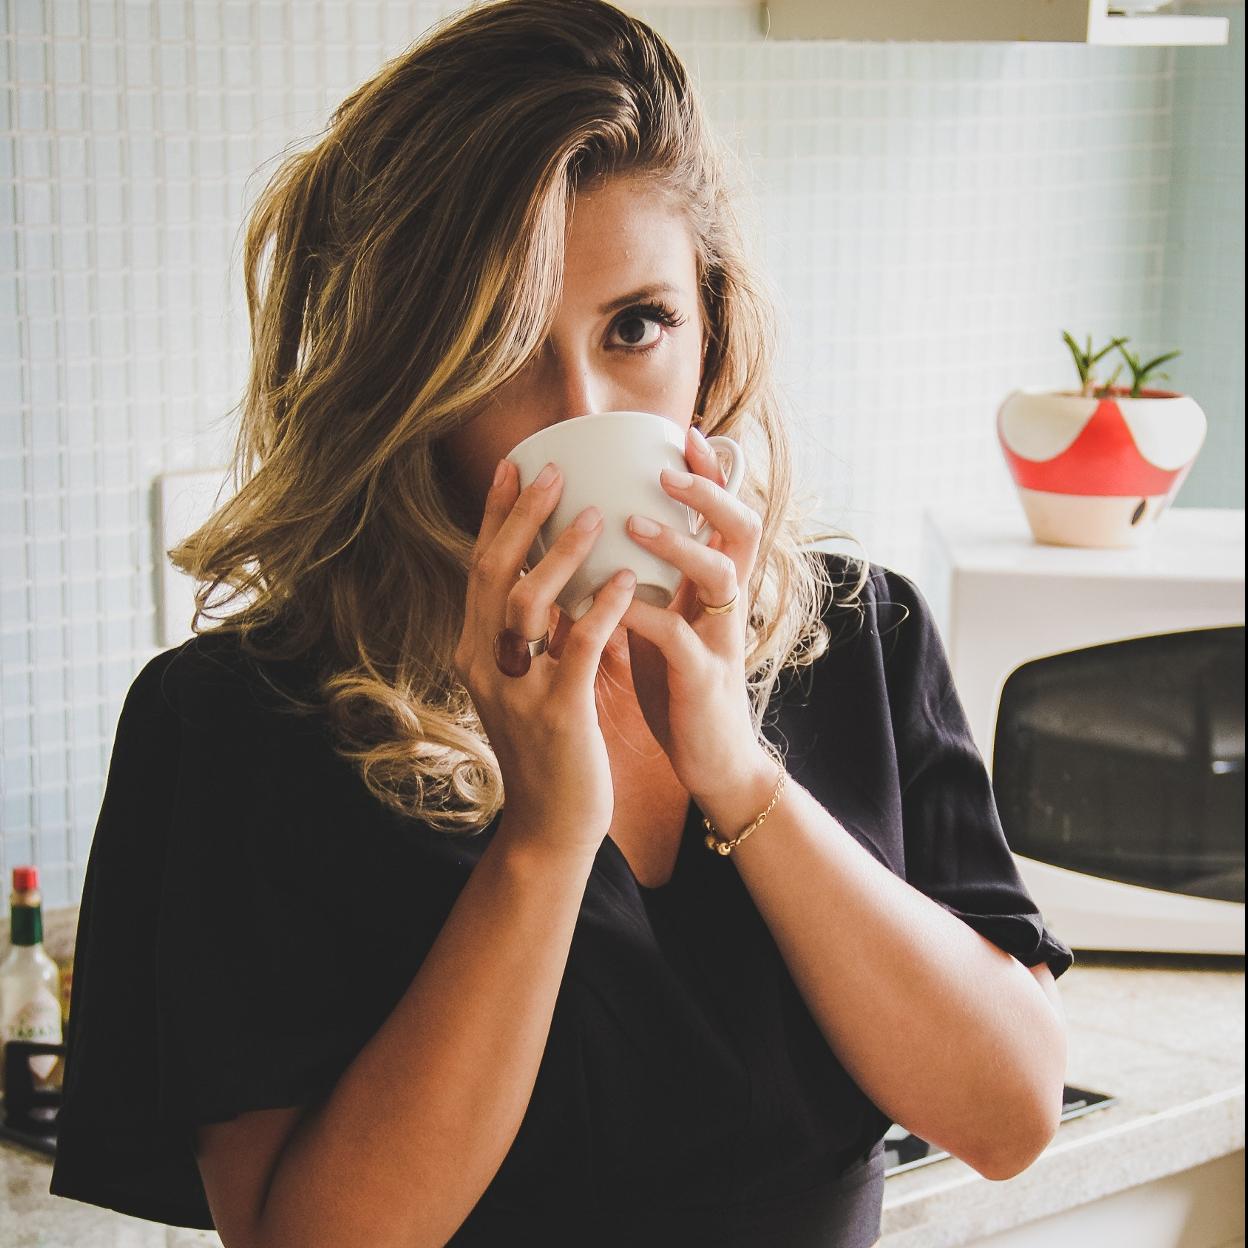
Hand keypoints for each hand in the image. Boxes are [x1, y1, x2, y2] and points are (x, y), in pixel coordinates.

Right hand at [453, 459, 636, 860]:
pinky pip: (577, 646)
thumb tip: (559, 577)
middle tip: (552, 469)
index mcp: (476, 652)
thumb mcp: (532, 682)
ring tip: (595, 513)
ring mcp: (515, 689)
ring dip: (561, 552)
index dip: (495, 515)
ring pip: (527, 601)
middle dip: (521, 516)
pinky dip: (599, 606)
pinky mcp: (555, 712)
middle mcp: (483, 664)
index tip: (516, 465)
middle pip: (493, 572)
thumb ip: (538, 634)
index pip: (480, 569)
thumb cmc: (552, 748)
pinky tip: (623, 579)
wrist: (552, 824)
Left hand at [619, 425, 770, 803]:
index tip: (684, 433)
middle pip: (742, 528)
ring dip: (680, 543)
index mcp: (715, 587)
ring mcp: (720, 640)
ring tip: (636, 521)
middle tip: (669, 467)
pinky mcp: (702, 679)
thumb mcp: (669, 622)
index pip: (726, 514)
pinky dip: (644, 615)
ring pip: (719, 574)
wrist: (711, 763)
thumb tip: (606, 536)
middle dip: (710, 491)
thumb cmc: (679, 688)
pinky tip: (610, 602)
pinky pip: (680, 638)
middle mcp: (727, 604)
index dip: (711, 472)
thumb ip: (653, 581)